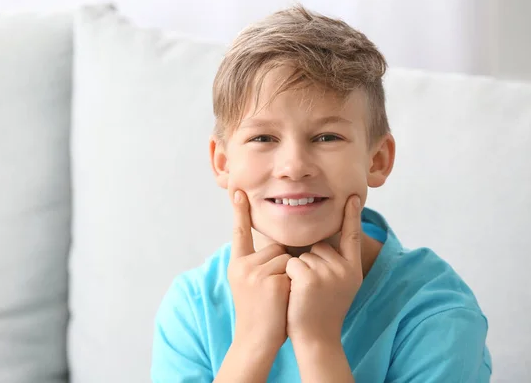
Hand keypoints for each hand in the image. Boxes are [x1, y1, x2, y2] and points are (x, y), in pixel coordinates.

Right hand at [228, 188, 291, 353]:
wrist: (256, 340)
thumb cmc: (260, 312)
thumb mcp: (249, 284)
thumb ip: (257, 264)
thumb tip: (276, 246)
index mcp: (237, 264)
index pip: (239, 232)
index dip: (239, 211)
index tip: (238, 190)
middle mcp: (242, 265)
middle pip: (275, 246)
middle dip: (282, 263)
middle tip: (274, 289)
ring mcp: (254, 272)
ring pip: (285, 257)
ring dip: (290, 273)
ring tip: (279, 295)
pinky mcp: (270, 280)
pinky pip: (292, 268)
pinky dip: (294, 281)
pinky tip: (283, 297)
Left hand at [285, 195, 362, 345]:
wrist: (316, 339)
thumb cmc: (320, 310)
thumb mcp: (337, 286)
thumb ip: (334, 264)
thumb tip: (320, 241)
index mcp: (353, 269)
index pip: (352, 236)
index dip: (353, 216)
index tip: (354, 196)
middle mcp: (344, 268)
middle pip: (318, 246)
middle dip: (309, 262)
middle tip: (312, 290)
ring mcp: (328, 273)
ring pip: (303, 254)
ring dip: (297, 270)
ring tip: (305, 294)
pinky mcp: (310, 278)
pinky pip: (291, 263)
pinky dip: (288, 275)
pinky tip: (296, 293)